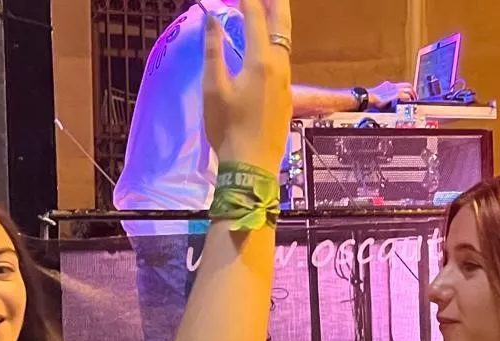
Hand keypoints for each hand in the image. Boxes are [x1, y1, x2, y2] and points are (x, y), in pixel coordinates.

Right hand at [204, 0, 292, 171]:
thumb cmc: (227, 127)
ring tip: (269, 10)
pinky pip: (283, 61)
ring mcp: (287, 83)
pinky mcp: (287, 97)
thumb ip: (214, 51)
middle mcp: (280, 67)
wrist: (252, 164)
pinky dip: (275, 45)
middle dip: (276, 4)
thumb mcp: (213, 88)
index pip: (256, 18)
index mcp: (261, 61)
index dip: (248, 0)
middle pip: (281, 26)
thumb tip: (212, 20)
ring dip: (276, 24)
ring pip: (284, 44)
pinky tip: (267, 48)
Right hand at [367, 80, 414, 109]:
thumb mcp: (379, 95)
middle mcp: (393, 85)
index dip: (407, 89)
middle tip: (415, 97)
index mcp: (388, 85)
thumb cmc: (371, 98)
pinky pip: (406, 95)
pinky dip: (409, 98)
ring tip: (414, 100)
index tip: (409, 94)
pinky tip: (410, 102)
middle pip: (407, 85)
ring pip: (409, 89)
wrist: (368, 97)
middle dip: (413, 91)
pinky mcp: (396, 94)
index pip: (401, 85)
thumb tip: (385, 101)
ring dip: (413, 94)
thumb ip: (384, 96)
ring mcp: (395, 89)